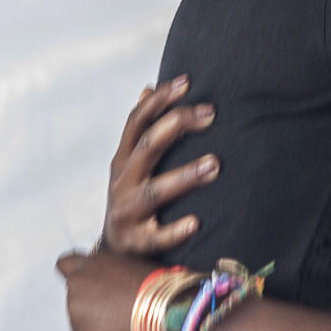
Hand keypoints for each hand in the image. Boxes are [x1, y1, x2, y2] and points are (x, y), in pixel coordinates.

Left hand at [56, 251, 153, 330]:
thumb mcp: (129, 263)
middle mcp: (76, 289)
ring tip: (124, 318)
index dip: (73, 270)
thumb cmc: (152, 282)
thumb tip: (106, 278)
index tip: (83, 278)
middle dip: (91, 300)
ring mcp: (76, 317)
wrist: (163, 308)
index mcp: (88, 266)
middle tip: (116, 303)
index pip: (65, 263)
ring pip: (83, 319)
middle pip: (77, 296)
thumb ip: (108, 269)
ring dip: (97, 320)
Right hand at [105, 76, 218, 254]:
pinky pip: (155, 237)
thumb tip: (149, 88)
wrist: (116, 249)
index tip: (187, 81)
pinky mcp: (136, 242)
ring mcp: (127, 212)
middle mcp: (122, 181)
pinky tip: (195, 222)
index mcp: (124, 158)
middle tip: (211, 113)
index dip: (160, 100)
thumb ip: (143, 128)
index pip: (137, 121)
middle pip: (146, 147)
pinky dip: (174, 230)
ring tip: (215, 164)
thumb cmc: (135, 194)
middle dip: (176, 126)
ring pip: (154, 191)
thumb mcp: (134, 161)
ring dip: (184, 176)